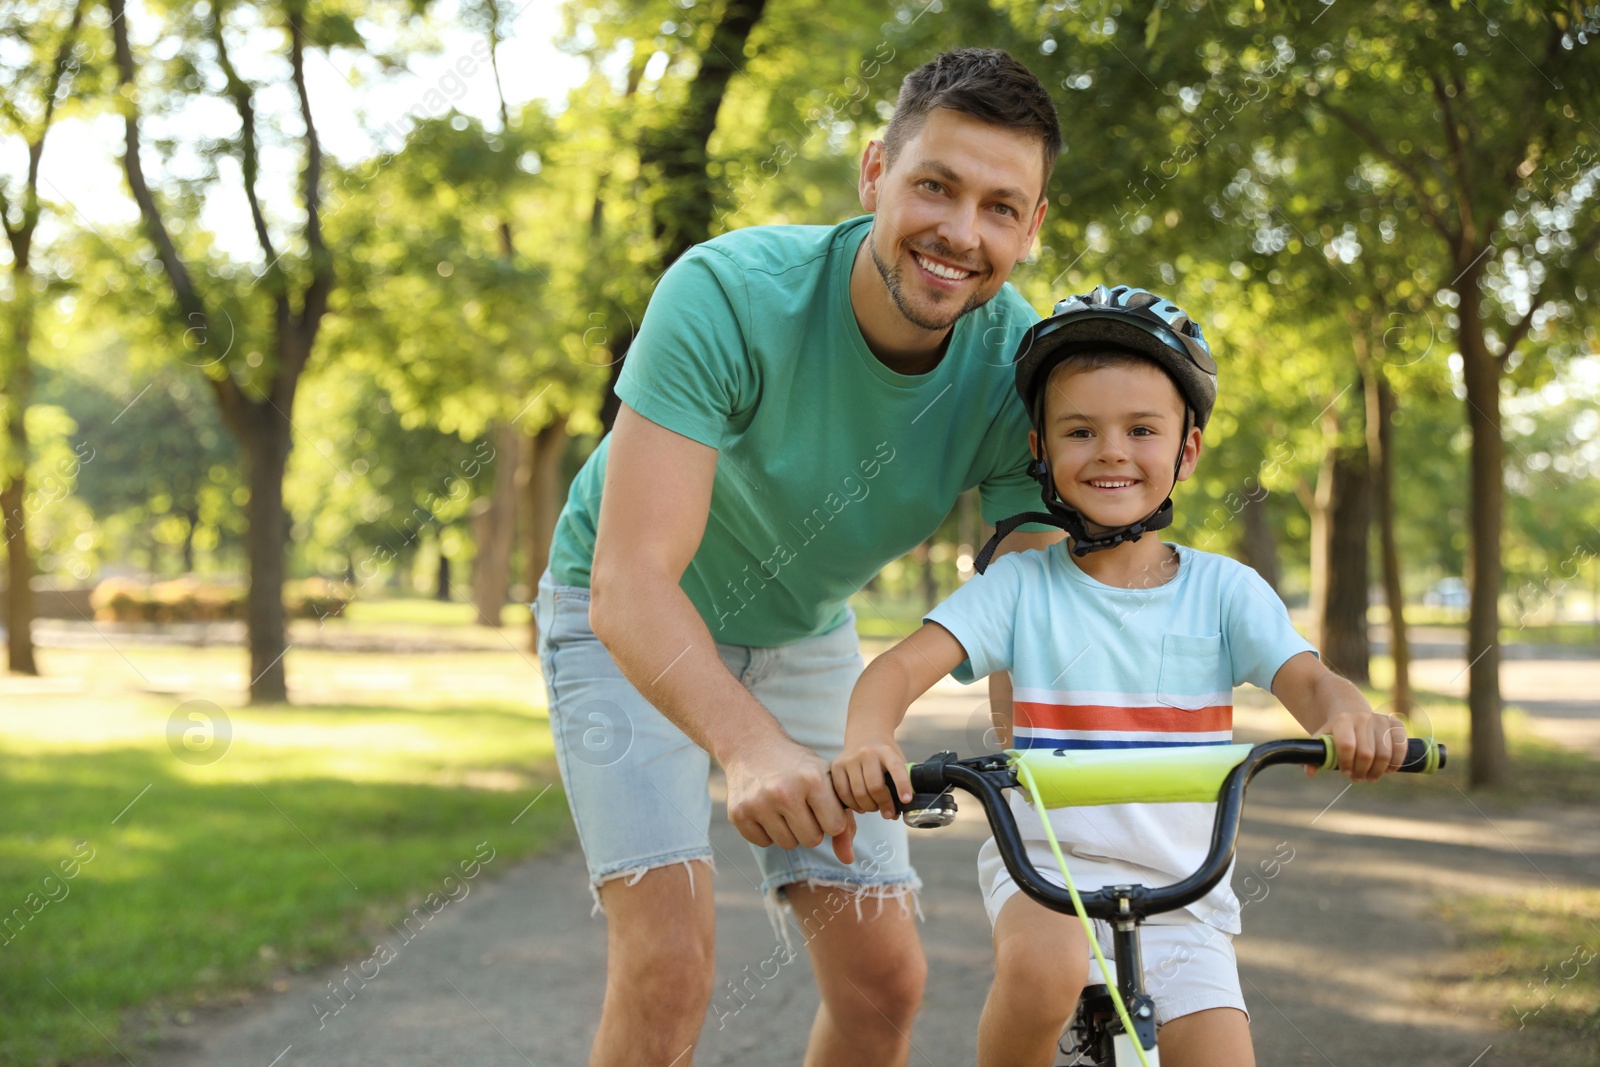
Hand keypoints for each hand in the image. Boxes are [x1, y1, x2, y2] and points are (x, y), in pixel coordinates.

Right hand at [723, 735, 855, 863]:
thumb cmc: (797, 767)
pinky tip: (765, 808)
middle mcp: (784, 791)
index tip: (821, 805)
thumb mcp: (825, 781)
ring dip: (788, 830)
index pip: (835, 827)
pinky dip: (766, 831)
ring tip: (782, 806)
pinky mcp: (738, 814)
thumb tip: (847, 859)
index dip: (830, 819)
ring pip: (787, 844)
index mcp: (812, 779)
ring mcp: (758, 803)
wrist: (752, 746)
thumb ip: (844, 820)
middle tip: (800, 805)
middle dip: (810, 827)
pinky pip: (764, 843)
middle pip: (811, 840)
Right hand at [832, 734, 911, 820]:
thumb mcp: (896, 760)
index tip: (906, 800)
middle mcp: (867, 753)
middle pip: (875, 787)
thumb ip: (900, 782)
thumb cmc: (883, 754)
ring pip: (858, 793)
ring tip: (874, 807)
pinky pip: (843, 793)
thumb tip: (896, 814)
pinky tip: (860, 806)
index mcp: (886, 751)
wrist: (864, 734)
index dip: (902, 785)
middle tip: (887, 812)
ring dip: (868, 807)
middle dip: (883, 805)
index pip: (896, 768)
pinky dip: (853, 805)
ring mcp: (850, 759)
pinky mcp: (836, 766)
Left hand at [1316, 709, 1406, 781]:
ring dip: (1378, 771)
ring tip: (1371, 776)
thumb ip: (1313, 757)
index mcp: (1342, 721)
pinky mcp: (1395, 723)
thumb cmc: (1334, 732)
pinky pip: (1401, 746)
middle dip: (1362, 771)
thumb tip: (1310, 772)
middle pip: (1366, 753)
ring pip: (1384, 753)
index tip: (1346, 772)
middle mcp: (1362, 718)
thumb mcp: (1321, 740)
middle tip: (1358, 778)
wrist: (1349, 710)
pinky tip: (1389, 770)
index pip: (1347, 746)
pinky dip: (1397, 762)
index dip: (1347, 763)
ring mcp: (1380, 720)